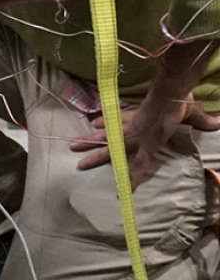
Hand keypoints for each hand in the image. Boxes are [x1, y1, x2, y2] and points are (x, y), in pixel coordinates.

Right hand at [70, 93, 219, 187]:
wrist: (168, 88)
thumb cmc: (180, 106)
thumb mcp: (193, 117)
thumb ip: (202, 122)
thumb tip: (218, 124)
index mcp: (150, 142)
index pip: (139, 165)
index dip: (131, 179)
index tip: (123, 193)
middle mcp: (135, 135)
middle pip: (112, 149)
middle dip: (95, 158)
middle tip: (79, 164)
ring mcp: (129, 123)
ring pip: (106, 134)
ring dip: (91, 139)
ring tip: (74, 144)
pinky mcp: (129, 112)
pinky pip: (113, 119)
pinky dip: (103, 121)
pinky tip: (94, 123)